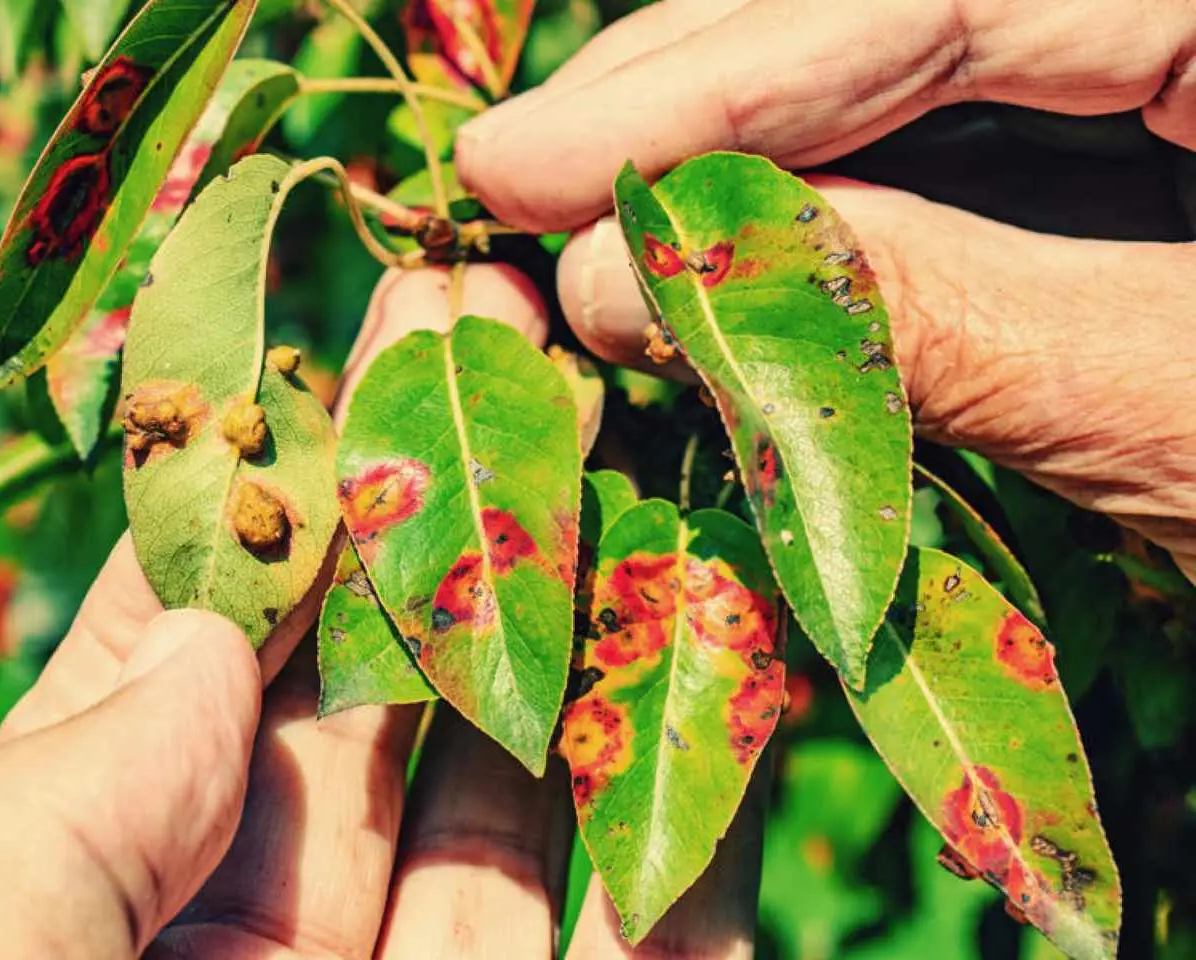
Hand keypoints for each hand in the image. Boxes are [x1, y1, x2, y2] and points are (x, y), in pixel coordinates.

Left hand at [0, 265, 762, 958]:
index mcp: (107, 917)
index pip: (191, 677)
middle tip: (502, 331)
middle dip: (450, 508)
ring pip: (542, 790)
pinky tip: (744, 649)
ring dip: (599, 615)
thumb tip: (198, 629)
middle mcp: (282, 950)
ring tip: (635, 436)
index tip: (342, 356)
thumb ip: (58, 816)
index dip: (272, 508)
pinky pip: (674, 935)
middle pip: (388, 700)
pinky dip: (717, 798)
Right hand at [456, 0, 1195, 581]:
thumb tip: (622, 278)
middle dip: (696, 92)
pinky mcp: (1133, 116)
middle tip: (522, 182)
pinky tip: (724, 244)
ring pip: (903, 54)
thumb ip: (891, 316)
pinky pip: (953, 121)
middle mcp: (1168, 2)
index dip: (710, 82)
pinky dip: (824, 190)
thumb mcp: (1151, 402)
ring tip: (593, 217)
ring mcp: (1145, 50)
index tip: (527, 168)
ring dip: (738, 144)